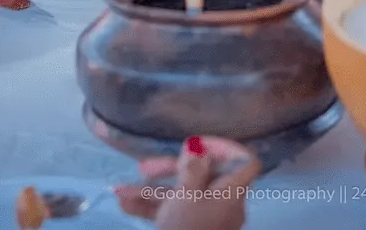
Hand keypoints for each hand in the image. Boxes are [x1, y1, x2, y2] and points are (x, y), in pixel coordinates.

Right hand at [114, 136, 260, 229]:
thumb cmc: (188, 228)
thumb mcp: (186, 195)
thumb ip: (192, 167)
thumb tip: (198, 144)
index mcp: (231, 191)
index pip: (244, 162)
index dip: (225, 148)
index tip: (198, 144)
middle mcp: (224, 203)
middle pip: (203, 175)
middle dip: (169, 169)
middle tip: (143, 168)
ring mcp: (207, 218)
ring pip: (181, 195)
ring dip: (150, 190)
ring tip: (120, 191)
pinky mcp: (191, 229)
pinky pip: (174, 211)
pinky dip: (152, 207)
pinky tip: (125, 205)